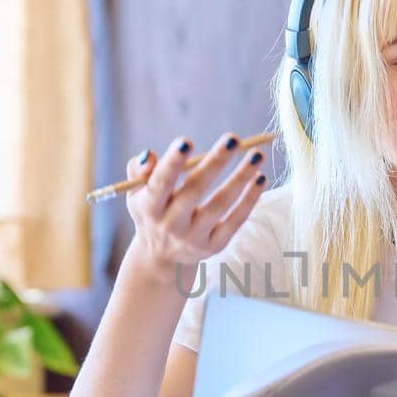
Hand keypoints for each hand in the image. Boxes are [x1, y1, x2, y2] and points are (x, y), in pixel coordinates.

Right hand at [125, 133, 266, 273]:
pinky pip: (235, 221)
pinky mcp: (214, 246)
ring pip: (220, 205)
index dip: (171, 164)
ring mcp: (194, 238)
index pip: (159, 184)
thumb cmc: (151, 211)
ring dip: (240, 178)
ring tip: (256, 155)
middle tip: (233, 139)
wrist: (161, 256)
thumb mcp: (137, 193)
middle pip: (194, 192)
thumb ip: (139, 170)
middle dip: (214, 163)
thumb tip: (149, 155)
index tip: (186, 141)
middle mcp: (170, 225)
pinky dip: (249, 199)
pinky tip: (260, 178)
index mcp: (149, 208)